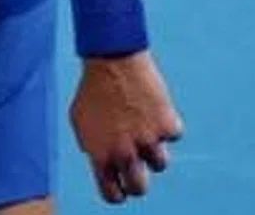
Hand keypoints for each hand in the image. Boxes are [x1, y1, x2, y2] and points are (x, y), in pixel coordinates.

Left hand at [69, 51, 183, 202]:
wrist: (112, 59)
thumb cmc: (92, 88)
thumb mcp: (81, 122)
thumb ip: (92, 146)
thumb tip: (101, 160)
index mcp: (101, 157)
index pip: (112, 195)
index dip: (118, 192)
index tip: (121, 185)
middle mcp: (125, 154)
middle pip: (140, 188)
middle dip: (138, 179)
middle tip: (138, 165)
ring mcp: (148, 140)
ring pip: (160, 164)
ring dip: (154, 149)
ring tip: (144, 127)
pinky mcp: (167, 124)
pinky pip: (173, 134)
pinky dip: (167, 123)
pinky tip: (155, 107)